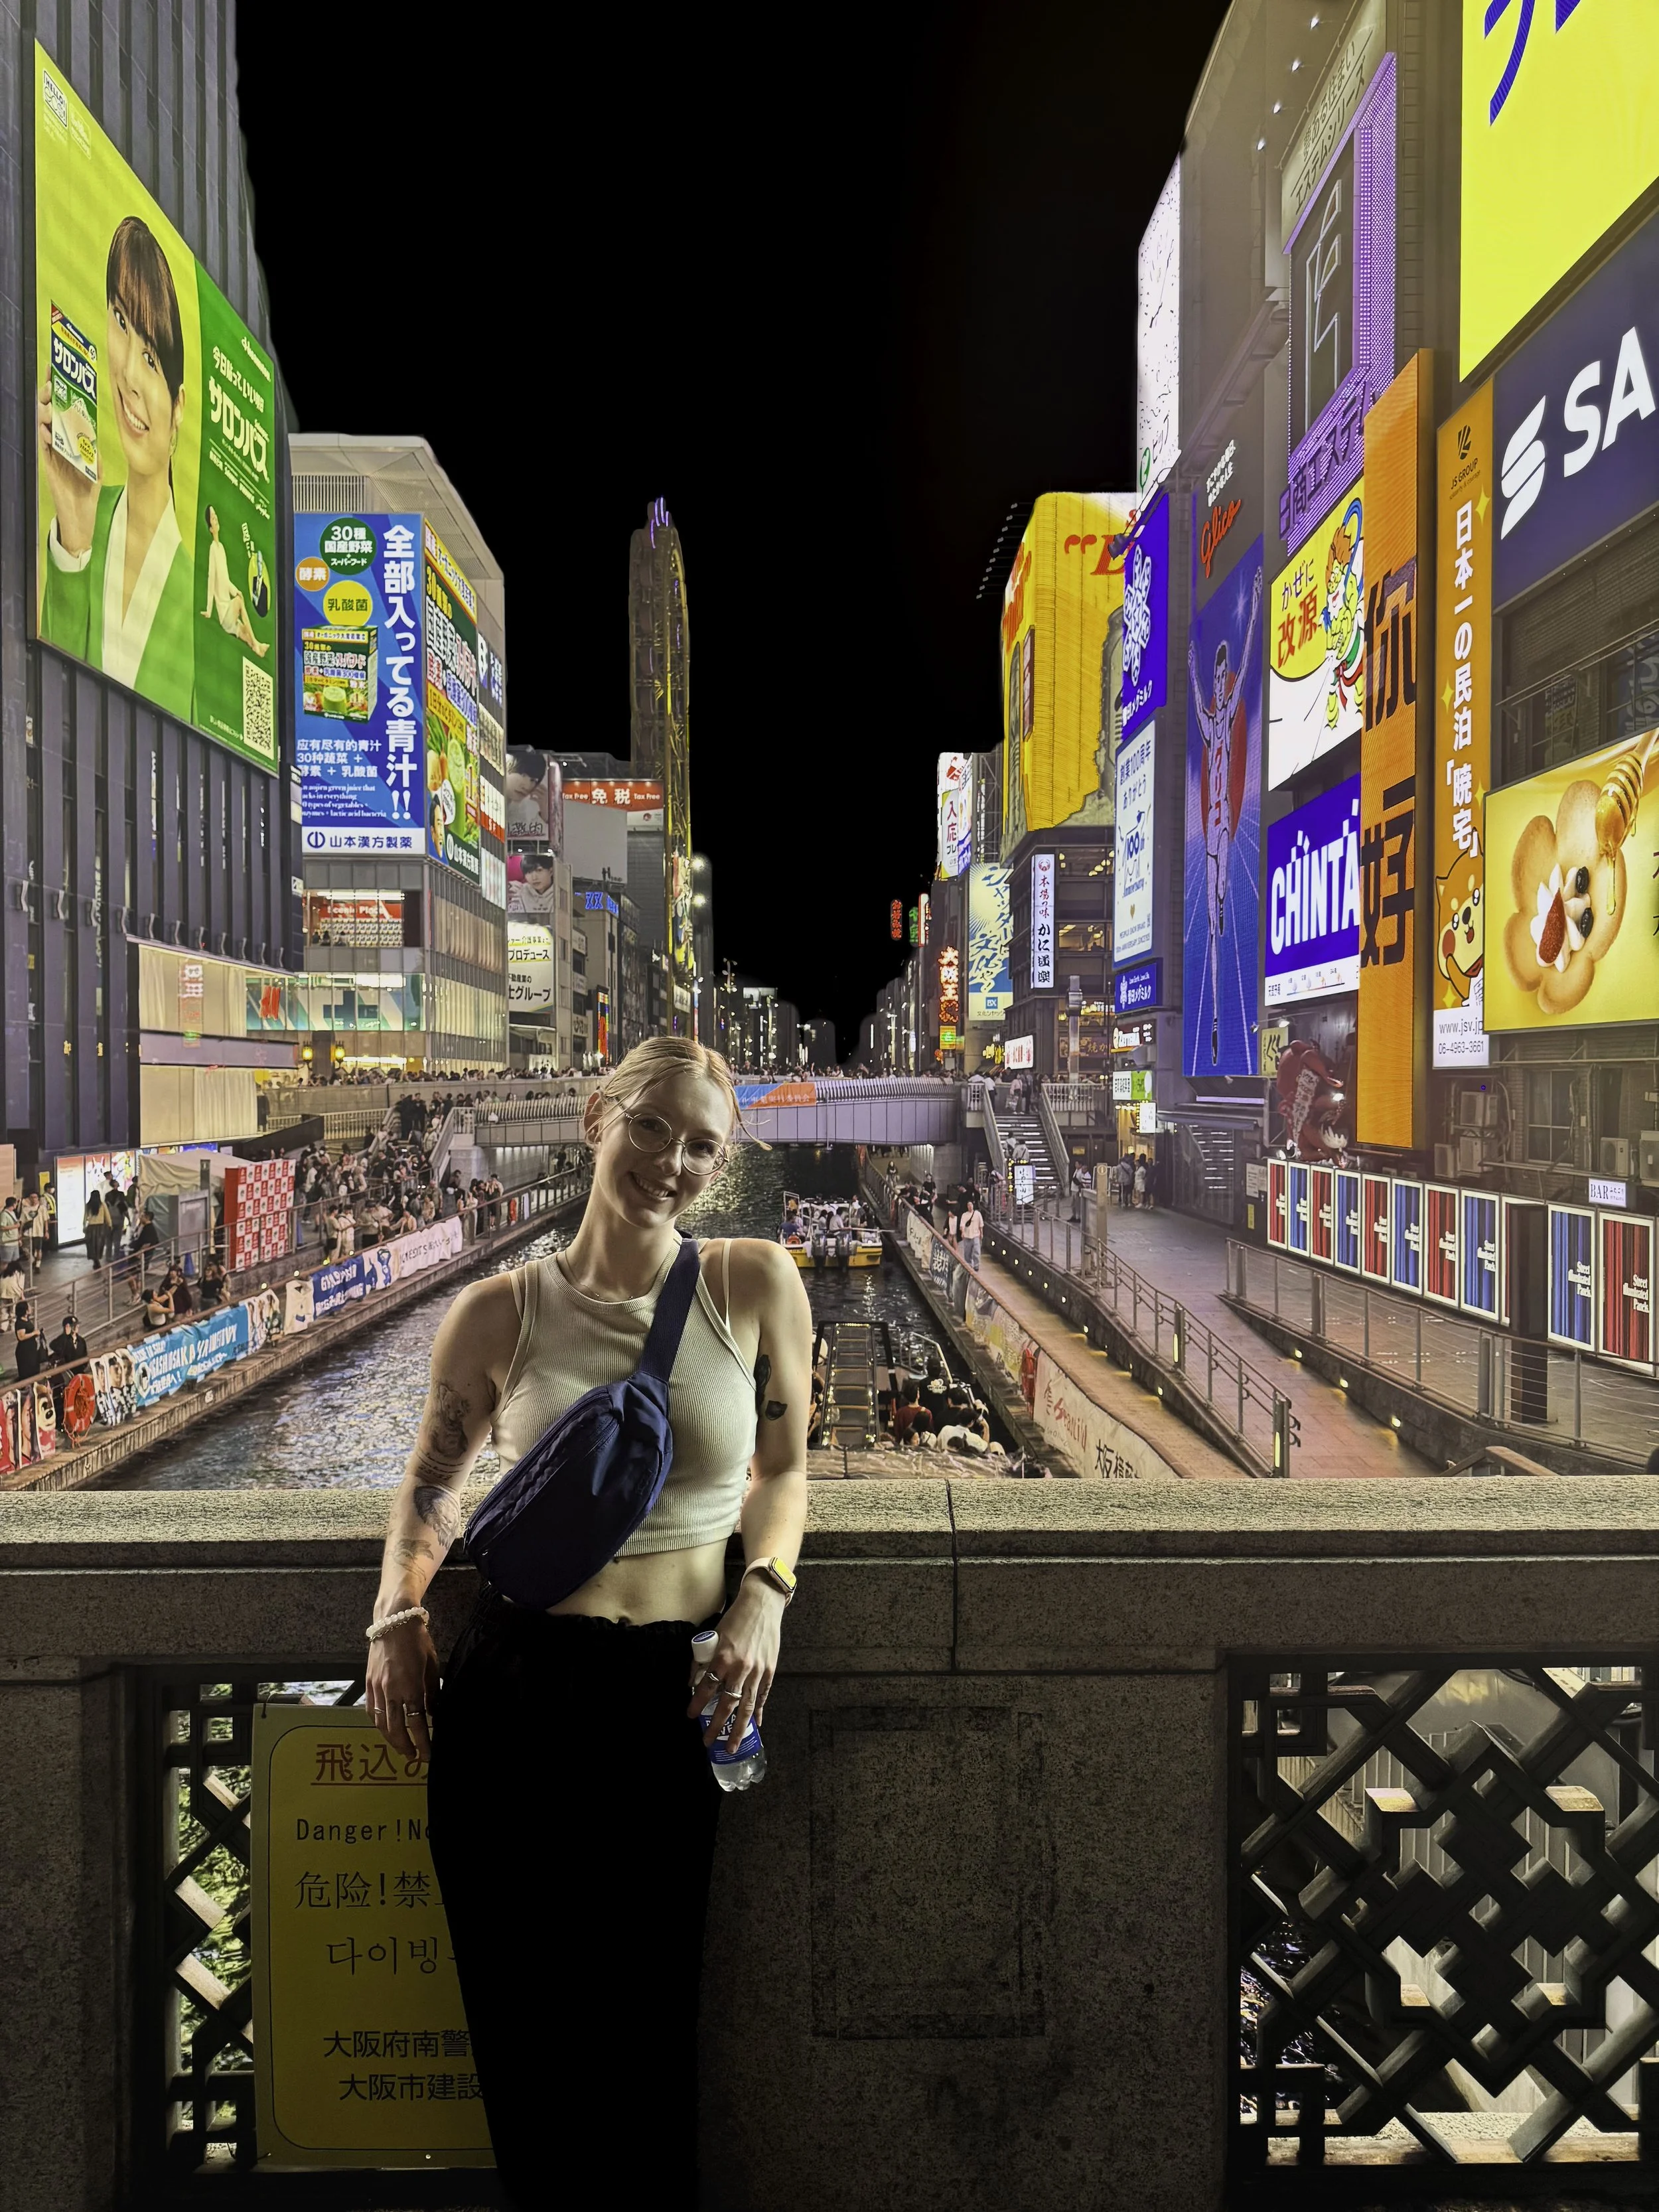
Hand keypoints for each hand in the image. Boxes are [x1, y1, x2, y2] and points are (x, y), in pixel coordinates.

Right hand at [37, 380, 98, 552]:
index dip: (58, 388)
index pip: (63, 406)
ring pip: (43, 423)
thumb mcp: (97, 465)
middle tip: (52, 384)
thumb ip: (94, 447)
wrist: (81, 513)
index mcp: (71, 435)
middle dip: (49, 394)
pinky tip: (48, 430)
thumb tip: (92, 430)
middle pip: (50, 408)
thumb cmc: (88, 488)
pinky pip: (43, 444)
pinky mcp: (48, 462)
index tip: (56, 370)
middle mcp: (60, 438)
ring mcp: (52, 449)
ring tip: (50, 406)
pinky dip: (45, 436)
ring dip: (45, 412)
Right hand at [366, 1617, 440, 1760]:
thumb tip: (433, 1714)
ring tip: (401, 1749)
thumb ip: (432, 1693)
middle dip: (406, 1747)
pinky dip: (378, 1724)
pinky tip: (385, 1730)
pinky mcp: (368, 1684)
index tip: (428, 1755)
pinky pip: (371, 1711)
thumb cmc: (417, 1641)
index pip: (417, 1723)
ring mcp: (376, 1688)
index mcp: (410, 1686)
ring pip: (381, 1723)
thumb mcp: (432, 1665)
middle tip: (414, 1758)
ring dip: (391, 1740)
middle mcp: (391, 1690)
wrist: (393, 1621)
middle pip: (396, 1729)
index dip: (423, 1742)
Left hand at [687, 1575, 784, 1747]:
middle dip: (716, 1725)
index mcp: (724, 1657)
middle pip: (727, 1704)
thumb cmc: (735, 1619)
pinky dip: (758, 1712)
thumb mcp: (714, 1635)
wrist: (762, 1605)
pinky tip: (755, 1725)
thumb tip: (692, 1682)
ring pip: (747, 1706)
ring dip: (738, 1728)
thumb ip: (702, 1660)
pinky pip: (763, 1696)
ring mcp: (758, 1671)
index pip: (707, 1687)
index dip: (697, 1703)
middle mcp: (741, 1667)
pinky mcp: (770, 1671)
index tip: (690, 1715)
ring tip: (731, 1745)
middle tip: (707, 1741)